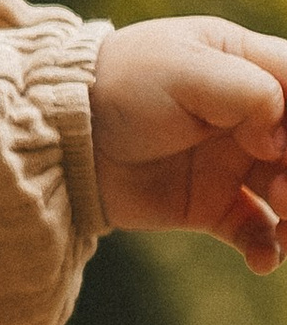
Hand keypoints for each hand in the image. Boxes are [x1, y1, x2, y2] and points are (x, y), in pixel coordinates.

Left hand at [92, 17, 286, 267]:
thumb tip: (284, 139)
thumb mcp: (187, 71)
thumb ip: (250, 93)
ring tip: (285, 227)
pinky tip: (264, 259)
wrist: (61, 135)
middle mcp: (251, 117)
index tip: (285, 143)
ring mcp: (233, 163)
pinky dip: (268, 248)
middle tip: (284, 192)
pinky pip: (257, 231)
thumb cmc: (121, 84)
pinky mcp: (211, 205)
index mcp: (250, 66)